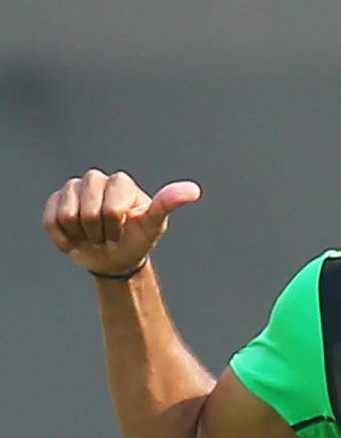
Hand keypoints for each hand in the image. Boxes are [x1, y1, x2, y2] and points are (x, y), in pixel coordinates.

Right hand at [42, 169, 200, 275]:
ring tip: (93, 235)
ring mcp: (74, 188)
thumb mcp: (154, 225)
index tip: (124, 231)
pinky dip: (62, 239)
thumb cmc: (137, 239)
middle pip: (88, 212)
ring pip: (66, 216)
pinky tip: (75, 239)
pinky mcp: (55, 200)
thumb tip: (194, 190)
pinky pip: (50, 221)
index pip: (111, 208)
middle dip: (99, 233)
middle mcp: (97, 180)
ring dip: (81, 236)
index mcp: (122, 182)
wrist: (115, 257)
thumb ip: (169, 204)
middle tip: (108, 235)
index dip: (116, 227)